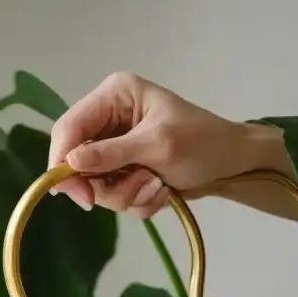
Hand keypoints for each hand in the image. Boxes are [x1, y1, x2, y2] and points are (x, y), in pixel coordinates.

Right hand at [47, 72, 286, 216]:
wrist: (235, 164)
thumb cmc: (203, 142)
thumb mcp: (158, 146)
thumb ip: (112, 154)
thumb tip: (69, 163)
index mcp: (113, 96)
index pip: (68, 128)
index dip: (62, 161)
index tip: (75, 193)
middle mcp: (107, 119)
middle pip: (75, 162)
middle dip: (104, 184)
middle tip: (131, 192)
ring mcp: (114, 146)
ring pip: (94, 184)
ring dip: (126, 194)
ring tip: (157, 187)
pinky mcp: (122, 169)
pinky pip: (112, 194)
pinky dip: (135, 199)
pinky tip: (160, 191)